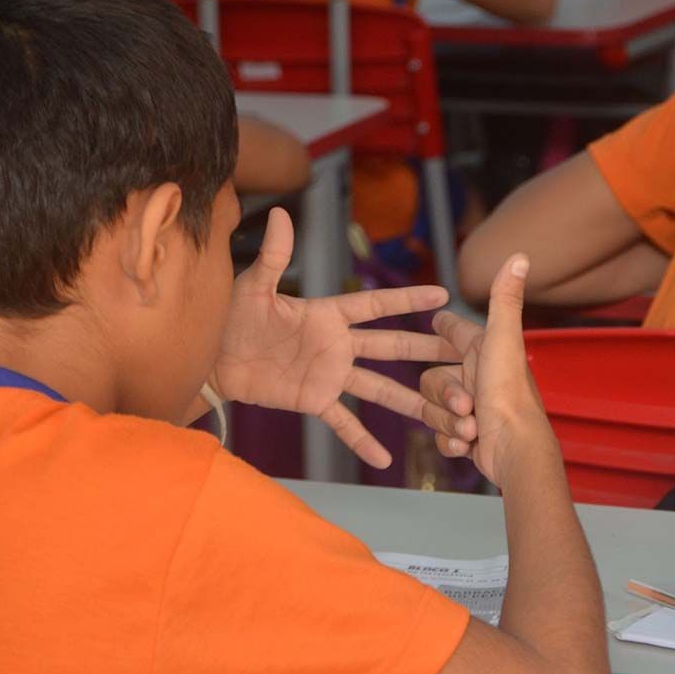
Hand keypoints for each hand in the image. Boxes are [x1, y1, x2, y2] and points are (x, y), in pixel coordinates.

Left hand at [212, 208, 457, 468]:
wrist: (209, 358)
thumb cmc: (229, 316)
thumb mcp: (253, 287)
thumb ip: (275, 257)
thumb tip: (281, 213)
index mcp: (327, 314)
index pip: (375, 306)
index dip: (407, 301)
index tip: (442, 297)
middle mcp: (336, 345)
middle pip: (390, 347)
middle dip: (427, 350)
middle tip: (464, 352)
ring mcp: (328, 375)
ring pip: (378, 387)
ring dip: (409, 401)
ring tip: (444, 412)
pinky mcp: (313, 400)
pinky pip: (342, 422)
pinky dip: (361, 441)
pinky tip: (384, 460)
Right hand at [420, 254, 553, 486]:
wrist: (514, 452)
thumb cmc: (509, 397)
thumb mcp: (503, 341)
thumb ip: (505, 299)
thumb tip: (521, 256)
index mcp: (484, 352)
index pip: (455, 332)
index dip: (444, 326)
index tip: (435, 320)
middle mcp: (477, 378)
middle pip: (431, 379)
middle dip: (445, 397)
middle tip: (466, 406)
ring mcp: (470, 409)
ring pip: (432, 409)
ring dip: (448, 423)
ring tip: (472, 429)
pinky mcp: (465, 438)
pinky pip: (439, 435)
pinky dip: (450, 443)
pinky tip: (468, 445)